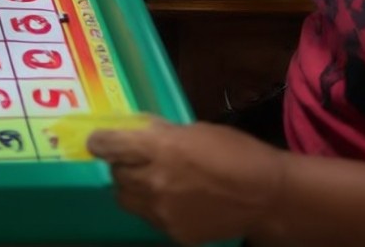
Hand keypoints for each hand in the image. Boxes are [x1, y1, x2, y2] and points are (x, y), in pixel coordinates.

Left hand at [87, 120, 286, 246]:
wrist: (267, 196)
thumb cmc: (235, 153)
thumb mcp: (195, 131)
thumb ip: (162, 133)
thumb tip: (139, 132)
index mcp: (159, 149)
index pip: (109, 146)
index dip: (100, 143)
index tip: (97, 142)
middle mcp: (154, 181)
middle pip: (116, 176)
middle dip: (121, 166)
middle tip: (134, 161)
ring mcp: (163, 211)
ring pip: (128, 200)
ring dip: (133, 189)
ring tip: (153, 182)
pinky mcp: (174, 233)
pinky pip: (151, 218)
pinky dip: (155, 208)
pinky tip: (175, 201)